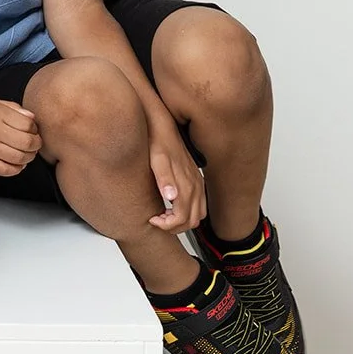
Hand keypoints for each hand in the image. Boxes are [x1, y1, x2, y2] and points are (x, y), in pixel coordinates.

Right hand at [0, 97, 41, 176]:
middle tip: (34, 143)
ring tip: (27, 153)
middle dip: (36, 144)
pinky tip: (17, 164)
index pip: (29, 125)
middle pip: (27, 143)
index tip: (33, 130)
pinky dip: (16, 169)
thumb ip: (14, 109)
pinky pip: (5, 170)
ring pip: (19, 158)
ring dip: (29, 157)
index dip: (35, 129)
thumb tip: (32, 119)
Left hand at [146, 118, 205, 232]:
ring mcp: (198, 183)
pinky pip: (199, 205)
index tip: (153, 219)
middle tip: (157, 219)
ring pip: (198, 215)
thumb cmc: (158, 142)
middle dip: (175, 226)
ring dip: (182, 220)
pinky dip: (188, 212)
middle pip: (192, 221)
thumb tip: (172, 198)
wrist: (163, 126)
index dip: (167, 225)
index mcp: (186, 185)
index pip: (182, 218)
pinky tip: (172, 205)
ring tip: (164, 214)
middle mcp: (196, 186)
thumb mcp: (157, 160)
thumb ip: (164, 179)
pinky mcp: (197, 180)